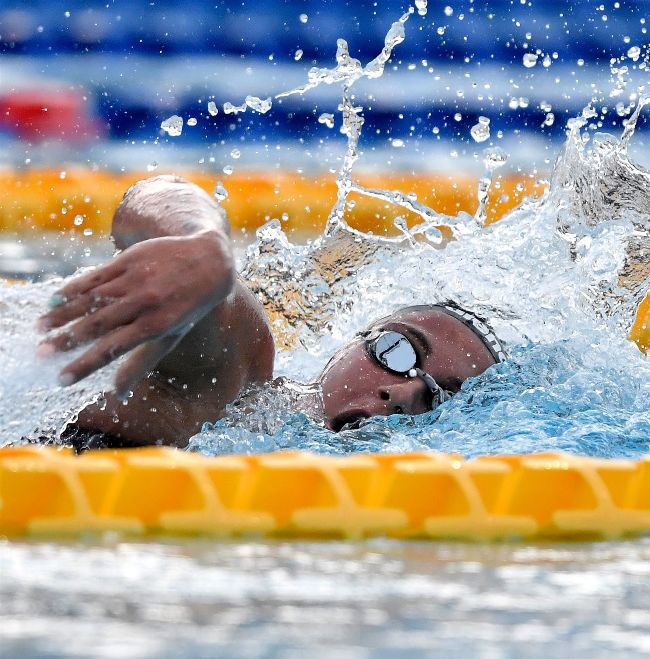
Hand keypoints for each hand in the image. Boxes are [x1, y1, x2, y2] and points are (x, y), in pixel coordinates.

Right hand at [37, 231, 233, 396]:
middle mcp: (145, 303)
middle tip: (40, 353)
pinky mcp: (130, 260)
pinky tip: (55, 298)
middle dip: (66, 340)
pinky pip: (96, 276)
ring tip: (39, 328)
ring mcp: (136, 279)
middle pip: (97, 324)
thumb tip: (119, 394)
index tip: (61, 379)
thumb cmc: (189, 306)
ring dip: (62, 314)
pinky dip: (74, 287)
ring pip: (92, 299)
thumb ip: (142, 363)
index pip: (112, 350)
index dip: (85, 365)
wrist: (209, 261)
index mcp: (156, 326)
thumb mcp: (172, 336)